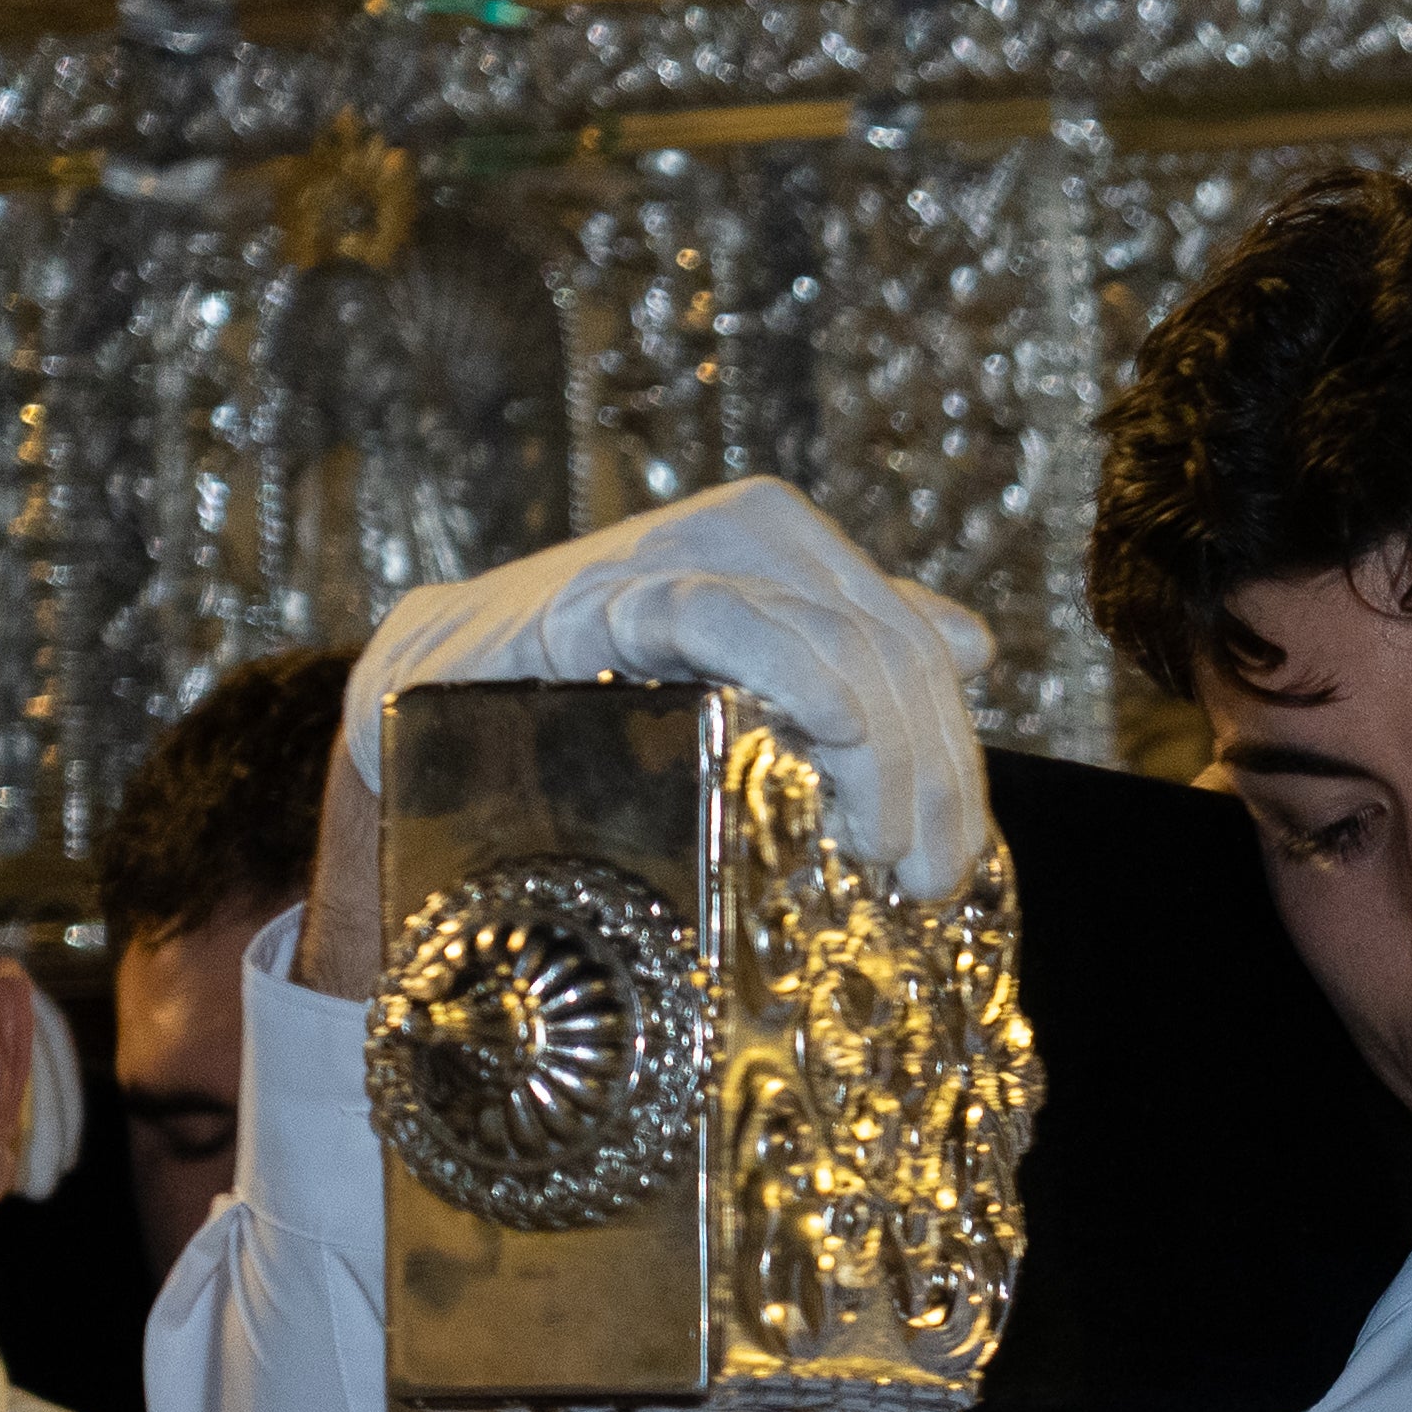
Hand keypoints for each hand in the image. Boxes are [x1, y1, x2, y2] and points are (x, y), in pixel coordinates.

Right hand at [348, 479, 999, 903]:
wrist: (437, 697)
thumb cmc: (598, 698)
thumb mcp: (745, 682)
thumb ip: (854, 656)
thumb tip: (973, 645)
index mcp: (799, 548)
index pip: (917, 652)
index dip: (953, 759)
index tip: (955, 861)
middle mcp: (753, 532)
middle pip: (892, 655)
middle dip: (929, 776)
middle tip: (927, 879)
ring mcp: (682, 553)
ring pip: (836, 644)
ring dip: (881, 755)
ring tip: (878, 851)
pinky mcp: (610, 593)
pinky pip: (727, 620)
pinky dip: (796, 674)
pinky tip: (831, 736)